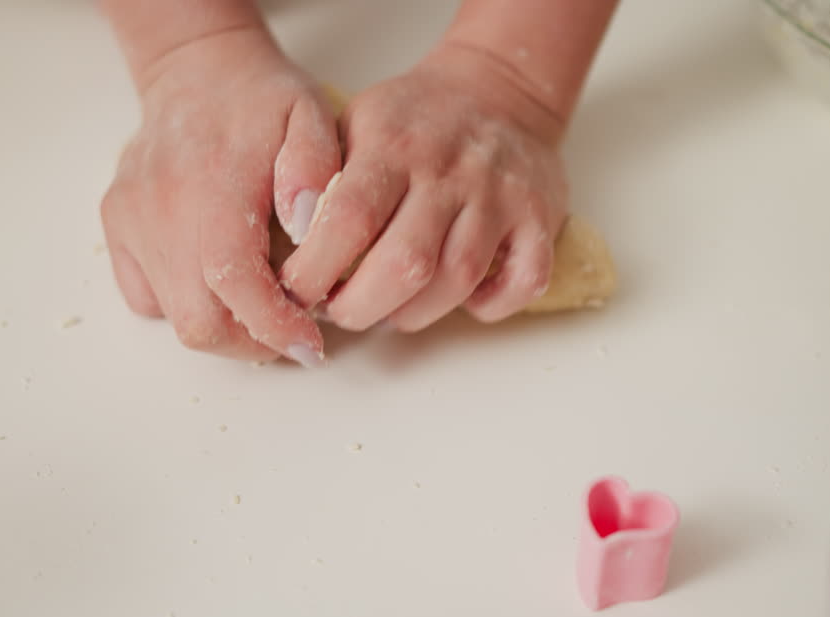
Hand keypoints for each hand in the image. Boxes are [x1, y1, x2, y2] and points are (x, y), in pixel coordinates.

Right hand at [100, 29, 339, 366]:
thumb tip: (307, 225)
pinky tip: (216, 279)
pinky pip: (148, 297)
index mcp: (214, 190)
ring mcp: (133, 223)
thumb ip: (317, 171)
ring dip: (223, 327)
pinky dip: (185, 304)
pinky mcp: (118, 228)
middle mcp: (162, 213)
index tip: (310, 345)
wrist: (197, 70)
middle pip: (201, 322)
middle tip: (290, 331)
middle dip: (252, 343)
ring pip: (174, 317)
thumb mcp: (311, 117)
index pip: (236, 286)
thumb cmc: (260, 99)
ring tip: (261, 305)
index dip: (274, 328)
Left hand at [280, 44, 569, 331]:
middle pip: (405, 264)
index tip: (296, 292)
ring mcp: (499, 195)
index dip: (315, 270)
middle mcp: (449, 170)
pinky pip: (523, 281)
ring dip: (414, 313)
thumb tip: (290, 246)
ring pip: (458, 279)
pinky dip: (490, 306)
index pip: (347, 219)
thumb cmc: (413, 123)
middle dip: (361, 307)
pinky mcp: (540, 218)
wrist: (498, 91)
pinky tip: (462, 300)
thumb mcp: (354, 124)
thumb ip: (321, 178)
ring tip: (390, 310)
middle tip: (341, 312)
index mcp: (393, 144)